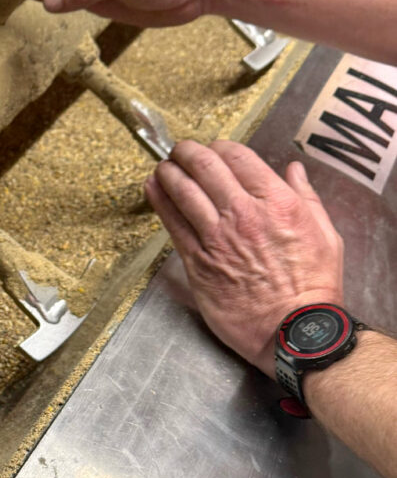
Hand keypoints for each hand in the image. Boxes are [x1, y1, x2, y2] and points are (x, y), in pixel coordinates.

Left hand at [144, 141, 343, 376]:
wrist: (293, 330)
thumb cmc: (313, 287)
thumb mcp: (325, 234)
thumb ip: (306, 197)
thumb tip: (294, 170)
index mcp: (277, 202)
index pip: (238, 157)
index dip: (220, 147)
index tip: (214, 149)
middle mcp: (243, 213)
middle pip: (204, 166)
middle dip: (187, 152)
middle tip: (181, 150)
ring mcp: (216, 237)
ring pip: (182, 190)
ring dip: (168, 172)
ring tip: (163, 166)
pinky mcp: (197, 261)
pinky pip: (171, 222)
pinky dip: (158, 200)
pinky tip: (152, 188)